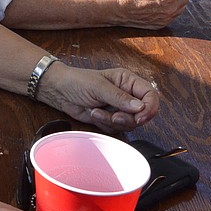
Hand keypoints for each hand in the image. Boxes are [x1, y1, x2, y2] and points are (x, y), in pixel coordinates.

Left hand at [42, 64, 160, 131]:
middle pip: (142, 114)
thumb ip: (120, 97)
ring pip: (129, 124)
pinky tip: (93, 114)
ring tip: (96, 111)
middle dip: (127, 118)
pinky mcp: (110, 118)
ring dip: (112, 121)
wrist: (59, 91)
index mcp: (128, 81)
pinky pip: (116, 129)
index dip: (149, 108)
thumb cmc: (77, 81)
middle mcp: (127, 94)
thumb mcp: (99, 87)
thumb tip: (140, 107)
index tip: (140, 117)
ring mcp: (119, 108)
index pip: (151, 95)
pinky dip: (105, 124)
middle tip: (113, 116)